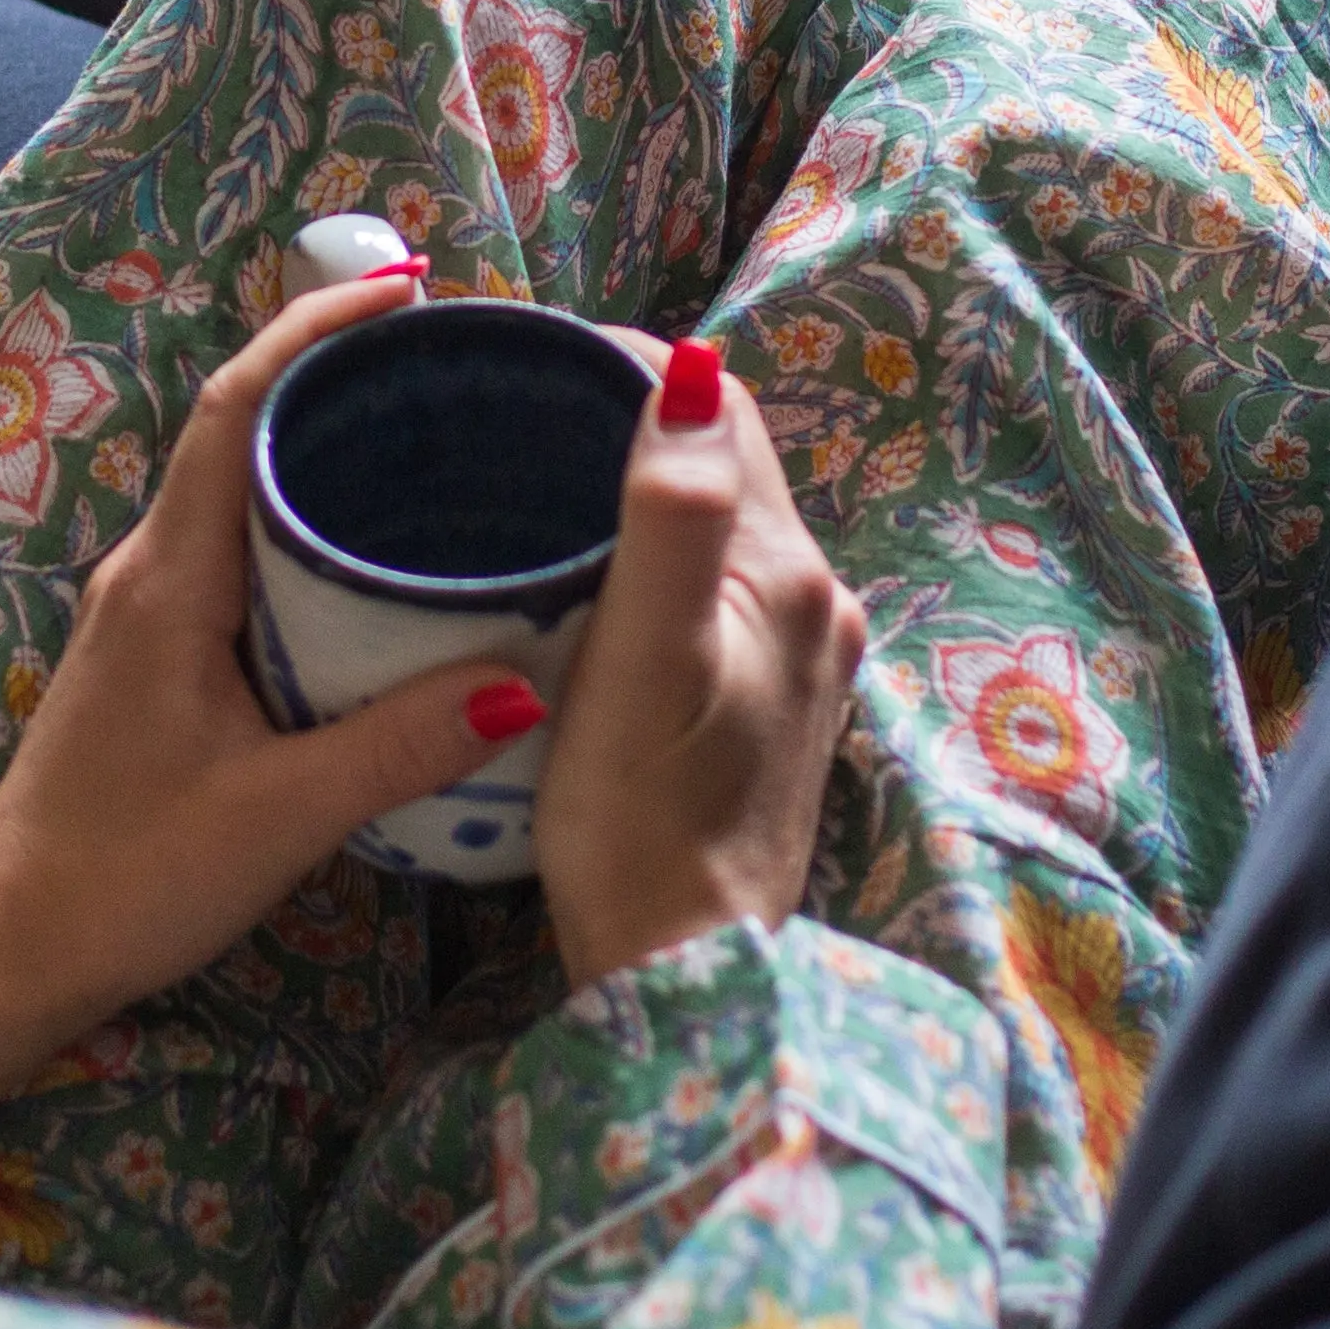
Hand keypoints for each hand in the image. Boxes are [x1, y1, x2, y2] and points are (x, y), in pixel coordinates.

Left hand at [0, 270, 533, 1118]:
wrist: (6, 960)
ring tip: (442, 440)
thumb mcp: (280, 816)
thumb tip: (531, 680)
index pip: (238, 408)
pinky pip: (242, 553)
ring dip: (328, 455)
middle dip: (343, 379)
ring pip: (246, 496)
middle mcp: (151, 573)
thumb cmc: (125, 879)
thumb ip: (401, 746)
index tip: (406, 288)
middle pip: (248, 433)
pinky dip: (311, 528)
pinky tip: (380, 563)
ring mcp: (148, 616)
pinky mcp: (158, 661)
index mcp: (169, 579)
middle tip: (458, 364)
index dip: (314, 332)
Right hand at [537, 342, 868, 988]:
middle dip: (626, 415)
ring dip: (638, 487)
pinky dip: (651, 557)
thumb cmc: (645, 822)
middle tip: (512, 410)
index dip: (625, 363)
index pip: (717, 409)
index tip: (526, 355)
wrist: (686, 973)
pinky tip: (584, 579)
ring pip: (714, 524)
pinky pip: (710, 587)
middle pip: (720, 460)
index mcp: (789, 570)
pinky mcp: (769, 706)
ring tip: (533, 480)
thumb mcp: (645, 658)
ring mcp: (800, 658)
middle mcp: (816, 600)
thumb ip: (674, 514)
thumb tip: (687, 370)